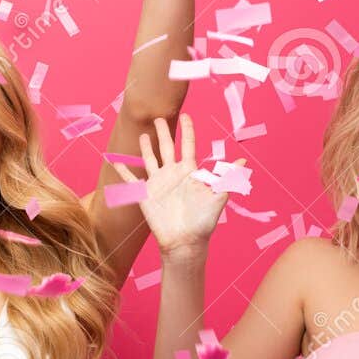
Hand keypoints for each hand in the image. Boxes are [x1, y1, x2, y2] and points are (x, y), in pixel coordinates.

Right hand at [113, 114, 237, 255]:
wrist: (185, 242)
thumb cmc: (203, 222)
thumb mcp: (218, 198)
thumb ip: (227, 178)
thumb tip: (243, 162)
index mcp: (190, 171)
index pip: (188, 145)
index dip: (187, 130)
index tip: (186, 116)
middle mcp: (173, 174)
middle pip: (166, 147)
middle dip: (163, 132)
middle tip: (159, 117)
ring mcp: (158, 183)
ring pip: (150, 159)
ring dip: (145, 147)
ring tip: (142, 135)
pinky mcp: (145, 194)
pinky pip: (131, 179)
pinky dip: (123, 170)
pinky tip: (115, 161)